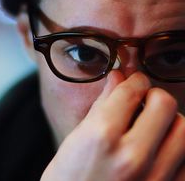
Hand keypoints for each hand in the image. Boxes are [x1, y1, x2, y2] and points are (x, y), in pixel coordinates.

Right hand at [41, 71, 184, 180]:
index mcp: (101, 138)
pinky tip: (160, 152)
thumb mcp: (74, 142)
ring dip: (170, 123)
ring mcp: (154, 180)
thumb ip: (101, 108)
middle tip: (143, 101)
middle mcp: (131, 157)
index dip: (133, 80)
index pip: (130, 91)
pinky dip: (177, 151)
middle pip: (165, 105)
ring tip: (153, 128)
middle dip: (153, 96)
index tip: (133, 81)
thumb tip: (118, 79)